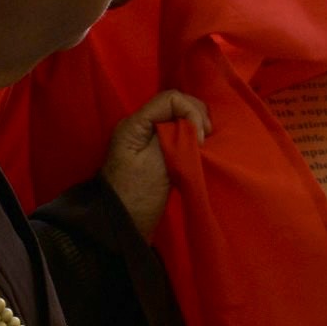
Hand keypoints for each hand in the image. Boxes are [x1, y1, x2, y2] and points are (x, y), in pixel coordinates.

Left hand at [102, 89, 207, 239]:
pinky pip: (177, 135)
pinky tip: (198, 152)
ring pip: (178, 118)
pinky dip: (191, 139)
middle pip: (176, 104)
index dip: (191, 113)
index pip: (171, 99)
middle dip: (196, 117)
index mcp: (135, 124)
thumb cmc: (137, 196)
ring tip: (203, 147)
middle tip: (204, 142)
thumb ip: (174, 136)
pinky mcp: (155, 153)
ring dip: (195, 128)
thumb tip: (193, 124)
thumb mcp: (156, 162)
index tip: (200, 140)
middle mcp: (140, 126)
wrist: (121, 227)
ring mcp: (147, 140)